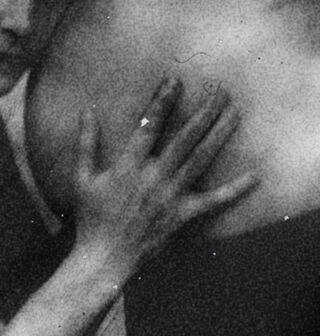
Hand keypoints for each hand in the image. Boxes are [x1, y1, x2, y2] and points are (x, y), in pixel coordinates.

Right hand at [73, 76, 256, 275]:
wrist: (104, 256)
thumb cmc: (91, 216)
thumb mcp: (81, 177)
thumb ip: (86, 142)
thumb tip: (87, 110)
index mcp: (128, 166)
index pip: (149, 126)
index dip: (162, 101)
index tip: (175, 80)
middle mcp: (153, 177)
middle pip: (184, 138)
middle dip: (203, 112)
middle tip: (219, 89)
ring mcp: (170, 196)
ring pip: (200, 160)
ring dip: (219, 135)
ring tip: (234, 113)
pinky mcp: (183, 215)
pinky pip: (213, 201)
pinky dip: (235, 189)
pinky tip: (254, 176)